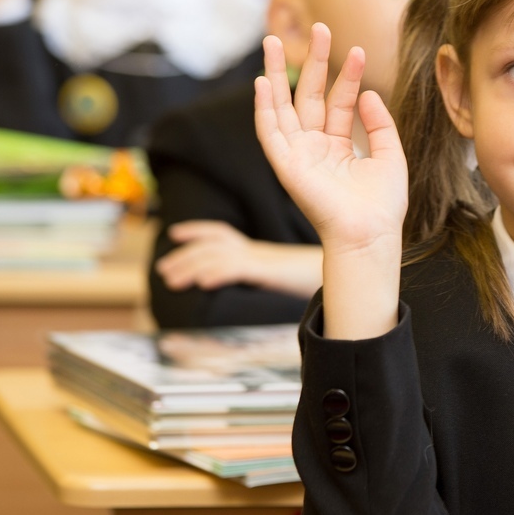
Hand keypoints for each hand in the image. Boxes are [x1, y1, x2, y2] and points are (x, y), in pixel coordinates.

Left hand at [155, 220, 323, 297]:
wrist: (350, 266)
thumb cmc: (324, 275)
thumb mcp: (286, 278)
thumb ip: (267, 279)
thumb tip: (259, 284)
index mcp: (260, 251)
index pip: (223, 234)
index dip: (197, 231)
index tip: (175, 233)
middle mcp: (258, 250)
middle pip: (212, 245)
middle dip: (184, 255)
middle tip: (163, 269)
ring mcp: (262, 257)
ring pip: (217, 256)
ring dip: (190, 267)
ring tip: (171, 280)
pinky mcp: (269, 268)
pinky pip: (237, 267)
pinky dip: (217, 272)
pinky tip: (203, 282)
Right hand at [255, 23, 405, 339]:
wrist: (371, 234)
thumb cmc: (382, 204)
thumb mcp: (390, 155)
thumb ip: (380, 123)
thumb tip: (368, 93)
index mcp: (338, 145)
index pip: (339, 101)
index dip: (347, 75)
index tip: (357, 49)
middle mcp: (315, 147)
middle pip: (308, 95)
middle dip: (311, 62)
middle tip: (318, 28)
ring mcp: (298, 154)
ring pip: (282, 106)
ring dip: (277, 74)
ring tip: (274, 40)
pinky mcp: (285, 166)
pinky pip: (269, 132)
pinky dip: (264, 108)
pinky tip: (262, 82)